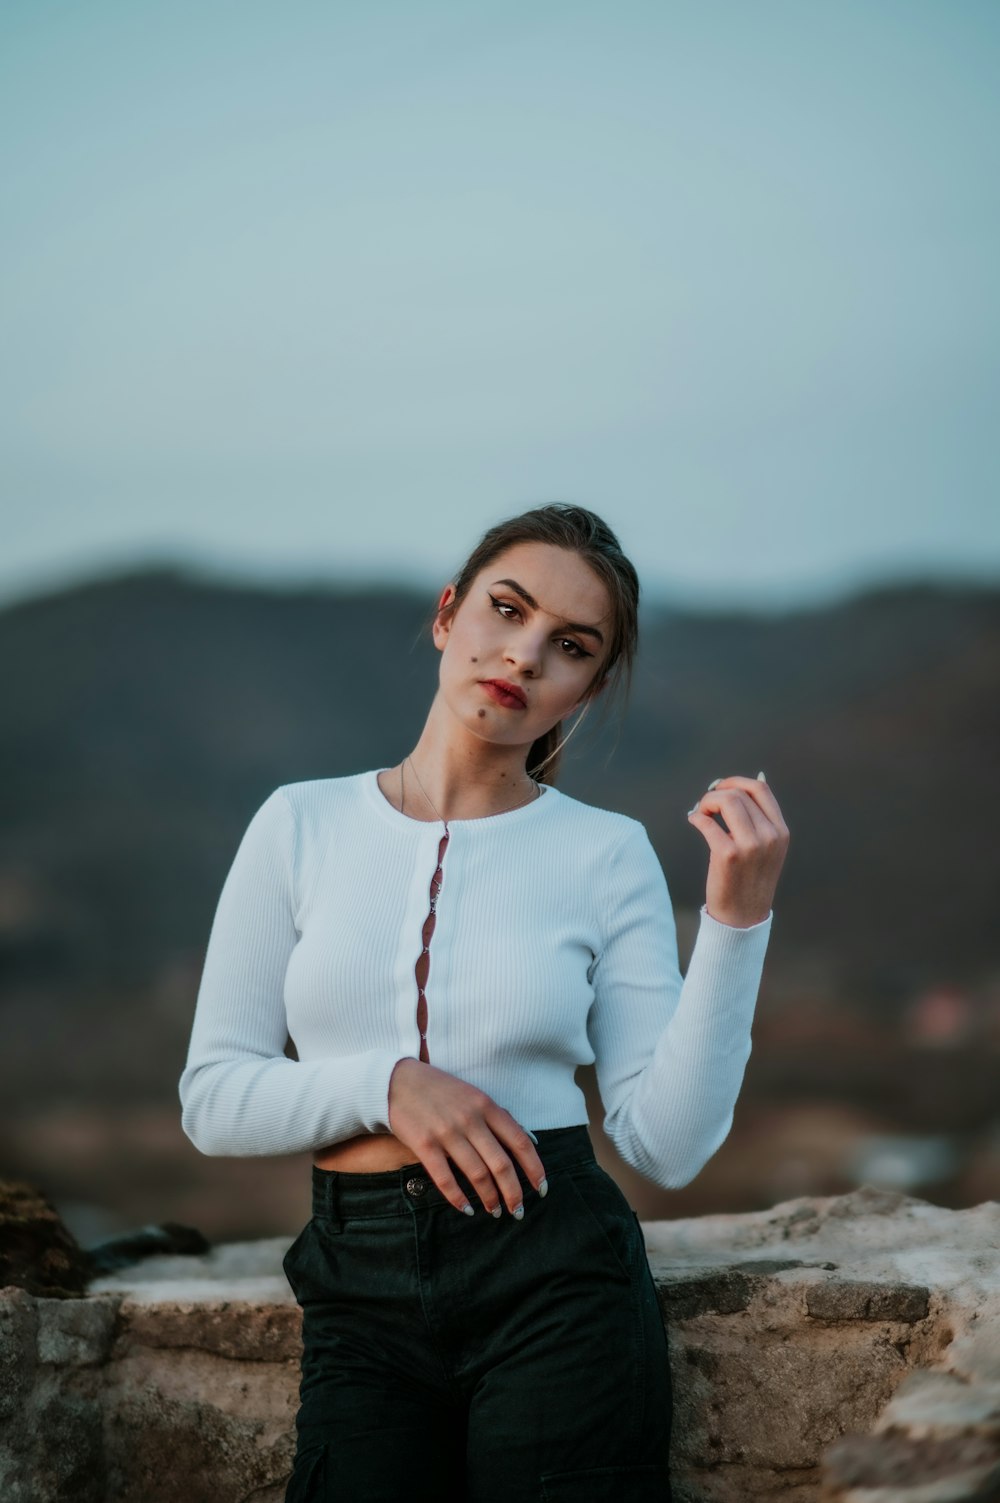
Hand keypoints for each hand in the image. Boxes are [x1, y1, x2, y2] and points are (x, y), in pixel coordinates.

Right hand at [387, 1058, 546, 1217]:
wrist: (397, 1081)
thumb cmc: (441, 1090)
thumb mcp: (474, 1094)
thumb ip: (498, 1116)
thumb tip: (528, 1140)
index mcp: (486, 1105)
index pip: (519, 1142)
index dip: (534, 1168)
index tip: (540, 1189)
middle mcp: (470, 1119)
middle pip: (501, 1164)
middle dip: (513, 1192)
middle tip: (518, 1211)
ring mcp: (447, 1132)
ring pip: (477, 1174)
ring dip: (489, 1198)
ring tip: (494, 1211)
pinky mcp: (424, 1144)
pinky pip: (445, 1178)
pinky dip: (458, 1198)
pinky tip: (466, 1208)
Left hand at [687, 772, 788, 926]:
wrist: (743, 916)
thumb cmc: (750, 880)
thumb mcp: (768, 848)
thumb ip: (762, 818)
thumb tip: (757, 777)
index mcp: (780, 832)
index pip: (760, 789)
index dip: (736, 782)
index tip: (721, 788)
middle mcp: (769, 836)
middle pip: (738, 793)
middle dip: (715, 794)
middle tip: (705, 806)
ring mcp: (750, 846)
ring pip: (725, 801)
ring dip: (705, 802)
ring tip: (700, 813)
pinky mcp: (728, 856)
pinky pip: (707, 822)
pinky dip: (696, 817)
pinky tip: (694, 821)